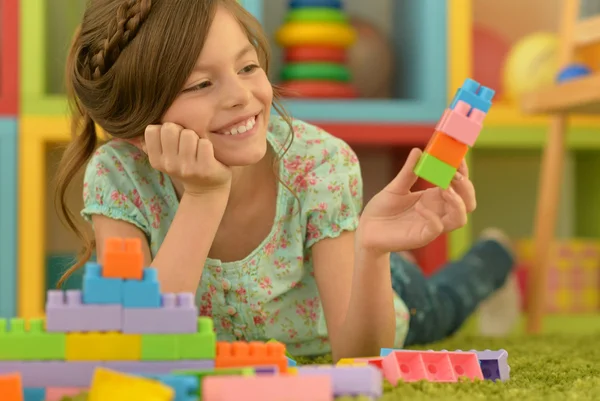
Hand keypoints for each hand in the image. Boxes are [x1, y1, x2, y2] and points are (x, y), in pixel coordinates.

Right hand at [143, 123, 231, 194]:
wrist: (206, 189)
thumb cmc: (185, 166)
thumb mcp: (164, 159)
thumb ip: (152, 144)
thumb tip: (136, 131)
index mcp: (156, 160)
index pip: (152, 130)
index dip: (164, 130)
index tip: (173, 139)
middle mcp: (169, 165)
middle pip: (170, 128)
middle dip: (180, 130)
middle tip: (187, 143)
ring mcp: (187, 168)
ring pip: (188, 134)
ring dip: (196, 138)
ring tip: (197, 148)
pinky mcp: (205, 168)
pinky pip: (205, 143)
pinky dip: (208, 145)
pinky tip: (207, 154)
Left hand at [357, 148, 475, 253]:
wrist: (366, 229)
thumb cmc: (382, 209)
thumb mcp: (396, 187)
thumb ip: (409, 172)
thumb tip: (418, 150)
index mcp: (435, 198)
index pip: (459, 186)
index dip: (463, 172)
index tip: (457, 158)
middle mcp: (438, 212)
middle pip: (468, 203)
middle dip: (466, 188)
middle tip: (453, 175)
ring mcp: (432, 226)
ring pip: (460, 218)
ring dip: (457, 202)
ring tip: (444, 188)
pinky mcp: (422, 237)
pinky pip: (437, 228)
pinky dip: (432, 216)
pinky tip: (418, 206)